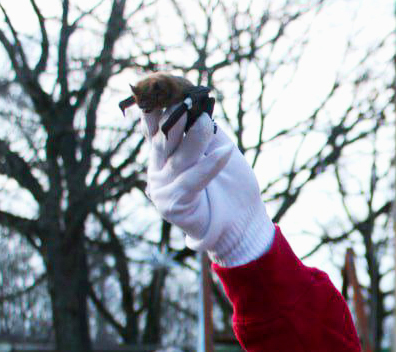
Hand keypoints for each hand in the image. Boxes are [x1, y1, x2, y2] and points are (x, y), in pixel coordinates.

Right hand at [142, 107, 273, 266]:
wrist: (241, 224)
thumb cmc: (230, 186)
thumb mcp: (218, 150)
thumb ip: (206, 131)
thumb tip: (201, 104)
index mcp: (163, 154)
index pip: (155, 126)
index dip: (159, 106)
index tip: (164, 84)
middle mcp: (157, 169)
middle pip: (164, 138)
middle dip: (173, 117)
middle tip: (184, 98)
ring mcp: (161, 187)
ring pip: (180, 158)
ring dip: (195, 139)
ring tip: (206, 121)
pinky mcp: (172, 204)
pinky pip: (193, 180)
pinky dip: (210, 165)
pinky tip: (225, 152)